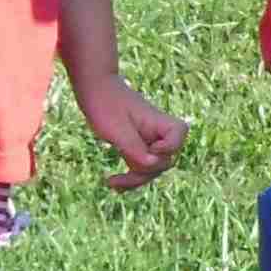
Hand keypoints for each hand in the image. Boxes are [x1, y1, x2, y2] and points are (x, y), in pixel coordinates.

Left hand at [74, 66, 189, 188]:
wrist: (93, 86)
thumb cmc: (104, 102)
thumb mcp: (116, 129)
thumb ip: (135, 148)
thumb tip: (152, 165)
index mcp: (159, 121)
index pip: (178, 136)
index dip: (168, 148)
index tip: (151, 148)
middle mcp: (157, 132)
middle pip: (164, 160)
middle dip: (144, 173)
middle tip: (116, 179)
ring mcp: (149, 139)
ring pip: (152, 167)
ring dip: (135, 179)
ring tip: (111, 184)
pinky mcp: (138, 145)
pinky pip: (141, 165)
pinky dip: (130, 175)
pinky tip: (113, 183)